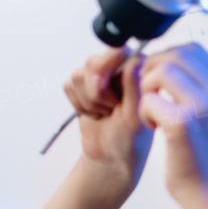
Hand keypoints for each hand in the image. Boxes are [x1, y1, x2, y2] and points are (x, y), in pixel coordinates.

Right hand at [64, 47, 153, 189]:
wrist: (112, 157)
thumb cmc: (131, 139)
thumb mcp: (136, 115)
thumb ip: (135, 87)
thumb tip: (135, 59)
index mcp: (139, 73)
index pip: (119, 51)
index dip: (108, 67)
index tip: (109, 88)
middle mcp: (120, 71)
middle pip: (94, 61)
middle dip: (96, 89)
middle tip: (109, 107)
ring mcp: (101, 79)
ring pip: (78, 74)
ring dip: (88, 99)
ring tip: (104, 113)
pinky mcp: (83, 89)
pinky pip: (68, 85)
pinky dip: (78, 104)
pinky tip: (94, 114)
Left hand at [137, 42, 207, 206]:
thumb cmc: (203, 154)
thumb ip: (197, 85)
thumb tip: (167, 59)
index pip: (191, 48)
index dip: (165, 58)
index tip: (158, 83)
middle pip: (174, 54)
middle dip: (151, 70)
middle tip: (149, 96)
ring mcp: (205, 106)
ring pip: (159, 70)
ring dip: (145, 89)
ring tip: (151, 112)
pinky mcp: (184, 123)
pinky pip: (149, 99)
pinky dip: (144, 112)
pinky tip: (152, 128)